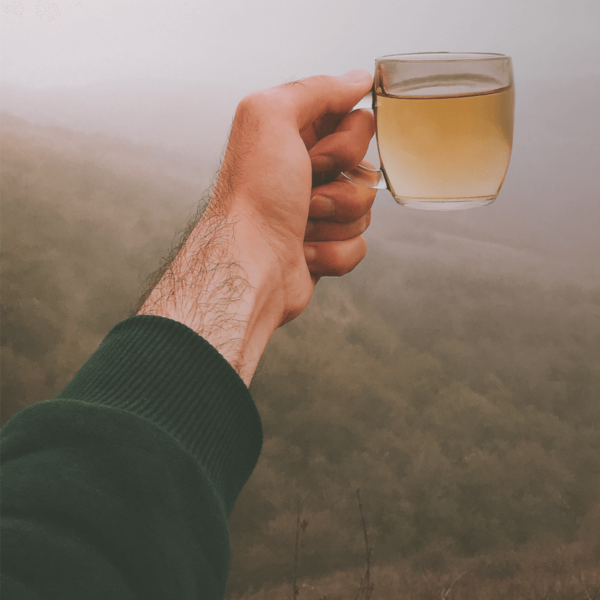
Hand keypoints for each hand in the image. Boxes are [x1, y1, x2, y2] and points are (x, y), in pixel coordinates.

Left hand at [217, 71, 375, 321]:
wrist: (248, 265)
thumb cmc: (254, 198)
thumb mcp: (273, 117)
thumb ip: (316, 89)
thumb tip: (358, 80)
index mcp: (293, 138)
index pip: (355, 125)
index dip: (345, 143)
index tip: (315, 156)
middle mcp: (304, 174)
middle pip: (365, 168)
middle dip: (341, 185)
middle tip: (305, 193)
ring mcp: (315, 214)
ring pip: (364, 210)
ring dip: (335, 221)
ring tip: (300, 226)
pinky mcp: (323, 248)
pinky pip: (358, 246)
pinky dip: (333, 253)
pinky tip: (303, 252)